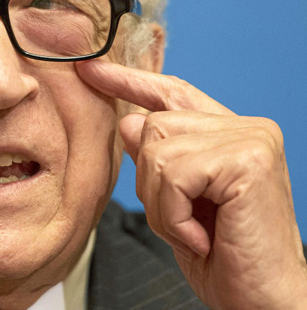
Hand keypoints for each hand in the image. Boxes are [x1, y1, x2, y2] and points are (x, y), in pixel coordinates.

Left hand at [77, 60, 306, 308]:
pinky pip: (172, 174)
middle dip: (149, 184)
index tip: (91, 68)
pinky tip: (201, 237)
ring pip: (157, 149)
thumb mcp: (174, 204)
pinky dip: (172, 215)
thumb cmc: (223, 258)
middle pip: (152, 125)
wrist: (263, 303)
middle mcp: (244, 127)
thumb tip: (128, 121)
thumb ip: (157, 159)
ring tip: (194, 231)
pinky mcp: (248, 159)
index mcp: (228, 134)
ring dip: (161, 204)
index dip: (128, 80)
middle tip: (183, 222)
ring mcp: (249, 139)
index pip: (171, 93)